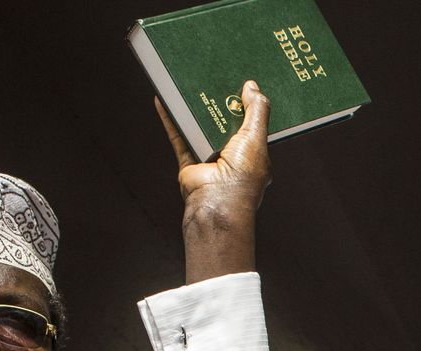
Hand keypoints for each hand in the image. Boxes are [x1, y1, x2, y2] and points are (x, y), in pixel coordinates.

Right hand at [156, 80, 271, 281]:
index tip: (244, 82)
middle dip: (221, 102)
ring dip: (195, 108)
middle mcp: (233, 156)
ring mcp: (210, 159)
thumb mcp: (255, 138)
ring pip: (201, 127)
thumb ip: (257, 111)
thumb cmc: (242, 176)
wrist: (216, 204)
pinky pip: (178, 136)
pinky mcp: (189, 162)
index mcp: (254, 154)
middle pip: (226, 123)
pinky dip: (171, 119)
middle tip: (216, 75)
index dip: (250, 105)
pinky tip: (164, 101)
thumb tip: (252, 87)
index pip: (254, 124)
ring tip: (191, 82)